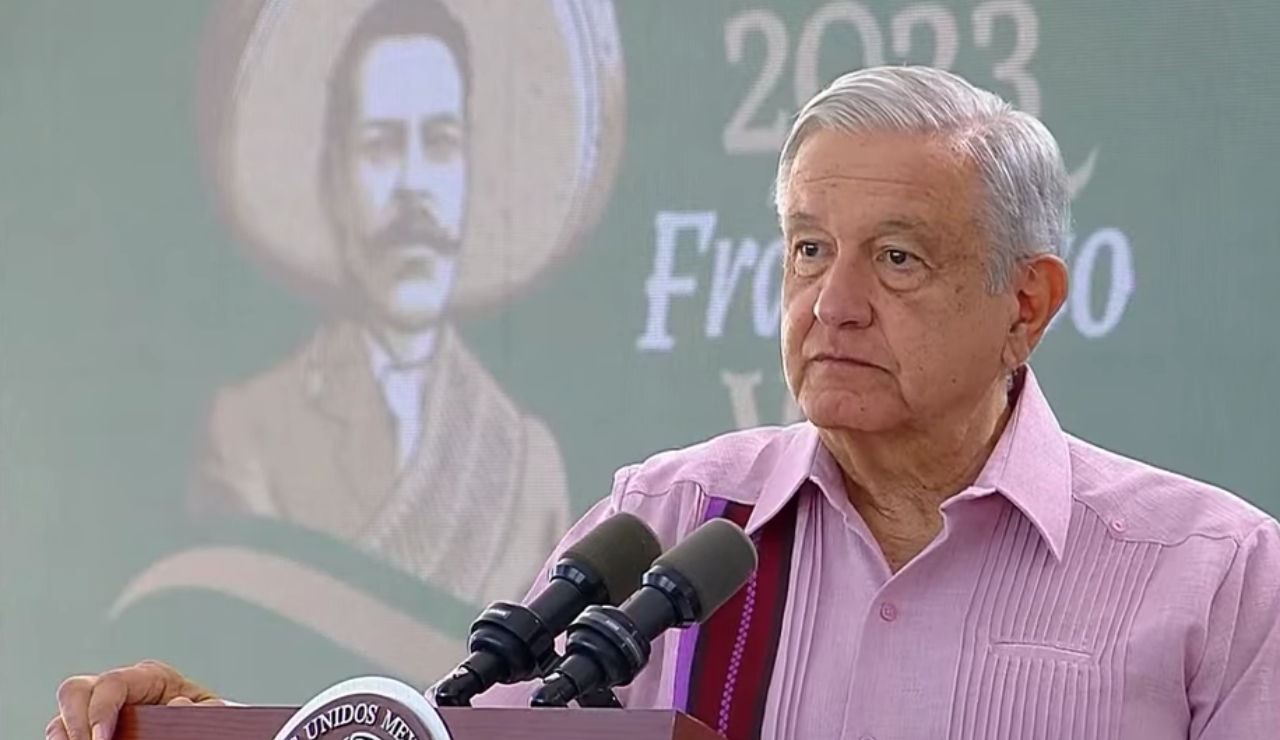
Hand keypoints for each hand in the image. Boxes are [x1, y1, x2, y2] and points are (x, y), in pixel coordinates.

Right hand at [47, 660, 223, 739]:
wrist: (198, 730)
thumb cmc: (202, 720)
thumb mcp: (209, 711)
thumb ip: (199, 708)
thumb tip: (178, 703)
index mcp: (150, 677)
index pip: (112, 682)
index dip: (101, 710)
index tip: (102, 739)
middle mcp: (119, 689)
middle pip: (75, 690)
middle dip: (75, 721)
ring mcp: (100, 709)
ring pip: (62, 715)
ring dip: (66, 735)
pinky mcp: (89, 729)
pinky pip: (62, 734)